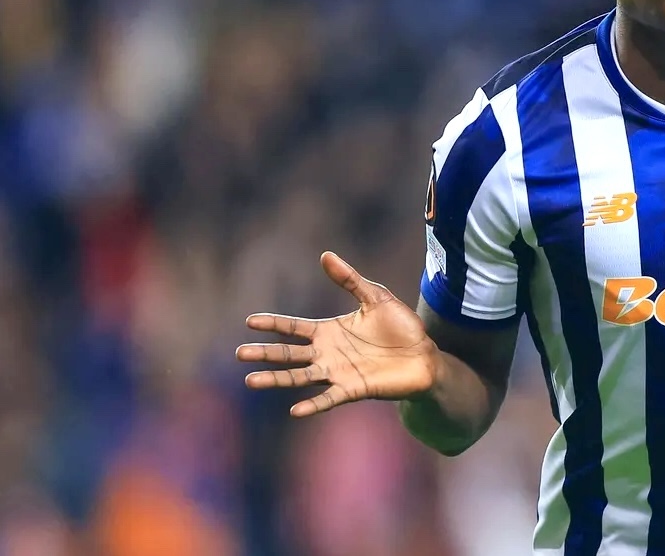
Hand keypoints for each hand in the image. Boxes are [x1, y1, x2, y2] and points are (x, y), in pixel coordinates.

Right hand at [237, 252, 437, 416]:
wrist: (425, 355)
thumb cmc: (401, 327)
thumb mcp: (376, 297)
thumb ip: (350, 280)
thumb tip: (325, 255)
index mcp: (330, 331)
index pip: (294, 327)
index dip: (274, 324)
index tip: (249, 322)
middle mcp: (328, 353)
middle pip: (289, 353)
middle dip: (265, 353)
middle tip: (239, 354)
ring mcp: (338, 373)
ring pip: (300, 377)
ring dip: (277, 379)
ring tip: (252, 381)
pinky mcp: (353, 389)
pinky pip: (328, 398)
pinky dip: (312, 405)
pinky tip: (295, 410)